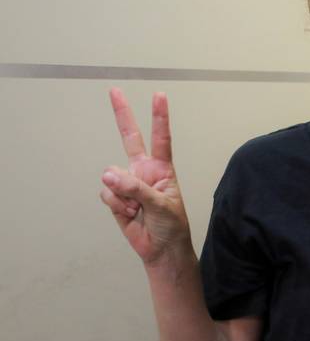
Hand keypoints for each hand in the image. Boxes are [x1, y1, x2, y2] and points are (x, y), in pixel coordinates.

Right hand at [99, 88, 191, 266]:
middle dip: (122, 114)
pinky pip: (107, 193)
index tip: (159, 95)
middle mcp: (143, 171)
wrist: (160, 249)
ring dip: (124, 195)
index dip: (159, 117)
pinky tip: (130, 214)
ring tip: (139, 209)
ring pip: (112, 176)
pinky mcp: (115, 197)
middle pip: (130, 138)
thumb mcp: (162, 205)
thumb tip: (108, 174)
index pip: (161, 138)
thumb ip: (137, 188)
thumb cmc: (171, 225)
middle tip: (114, 91)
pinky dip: (117, 205)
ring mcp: (127, 183)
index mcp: (162, 169)